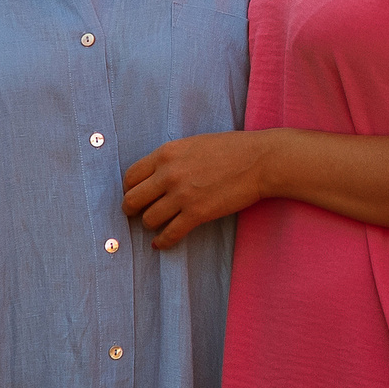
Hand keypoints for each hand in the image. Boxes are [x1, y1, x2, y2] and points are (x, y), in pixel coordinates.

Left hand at [123, 131, 269, 247]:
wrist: (260, 161)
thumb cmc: (230, 149)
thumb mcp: (192, 144)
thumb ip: (170, 159)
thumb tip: (154, 176)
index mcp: (166, 153)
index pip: (131, 176)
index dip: (129, 188)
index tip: (134, 195)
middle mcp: (169, 174)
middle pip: (132, 199)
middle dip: (131, 210)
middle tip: (135, 214)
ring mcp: (182, 195)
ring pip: (148, 219)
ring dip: (150, 224)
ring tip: (157, 225)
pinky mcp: (197, 214)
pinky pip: (169, 234)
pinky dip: (162, 242)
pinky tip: (161, 243)